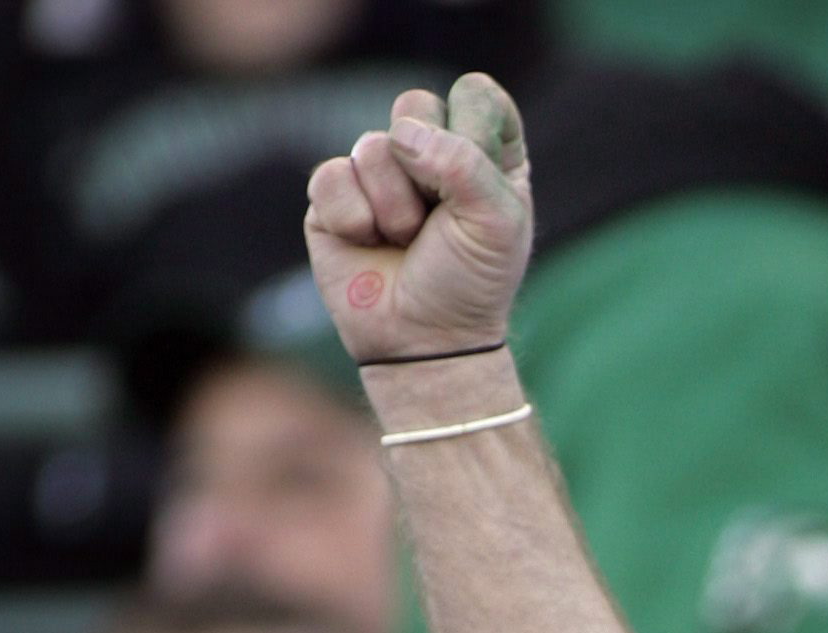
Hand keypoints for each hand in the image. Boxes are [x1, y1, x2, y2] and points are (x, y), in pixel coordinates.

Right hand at [303, 73, 531, 363]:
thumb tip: (401, 137)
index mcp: (484, 152)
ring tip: (406, 243)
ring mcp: (380, 170)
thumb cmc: (470, 284)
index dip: (473, 134)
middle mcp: (431, 152)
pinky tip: (368, 244)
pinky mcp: (335, 194)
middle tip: (437, 222)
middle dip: (428, 171)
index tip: (481, 187)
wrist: (423, 342)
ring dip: (394, 208)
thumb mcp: (496, 223)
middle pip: (416, 104)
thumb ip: (464, 162)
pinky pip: (331, 177)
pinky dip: (353, 219)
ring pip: (374, 146)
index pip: (475, 94)